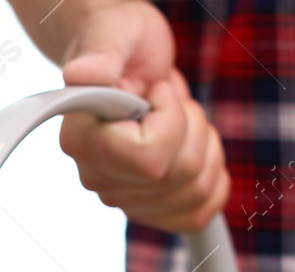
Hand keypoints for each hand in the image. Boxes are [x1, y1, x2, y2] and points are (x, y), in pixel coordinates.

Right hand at [54, 2, 228, 232]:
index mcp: (82, 140)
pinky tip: (195, 150)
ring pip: (196, 192)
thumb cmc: (123, 42)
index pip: (150, 160)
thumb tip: (81, 75)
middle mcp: (97, 177)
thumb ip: (101, 56)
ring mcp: (122, 198)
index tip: (156, 91)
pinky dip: (213, 180)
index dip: (171, 121)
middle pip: (180, 177)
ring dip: (205, 147)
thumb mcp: (116, 34)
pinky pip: (198, 215)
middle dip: (193, 129)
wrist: (130, 60)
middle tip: (171, 101)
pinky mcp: (149, 209)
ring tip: (179, 118)